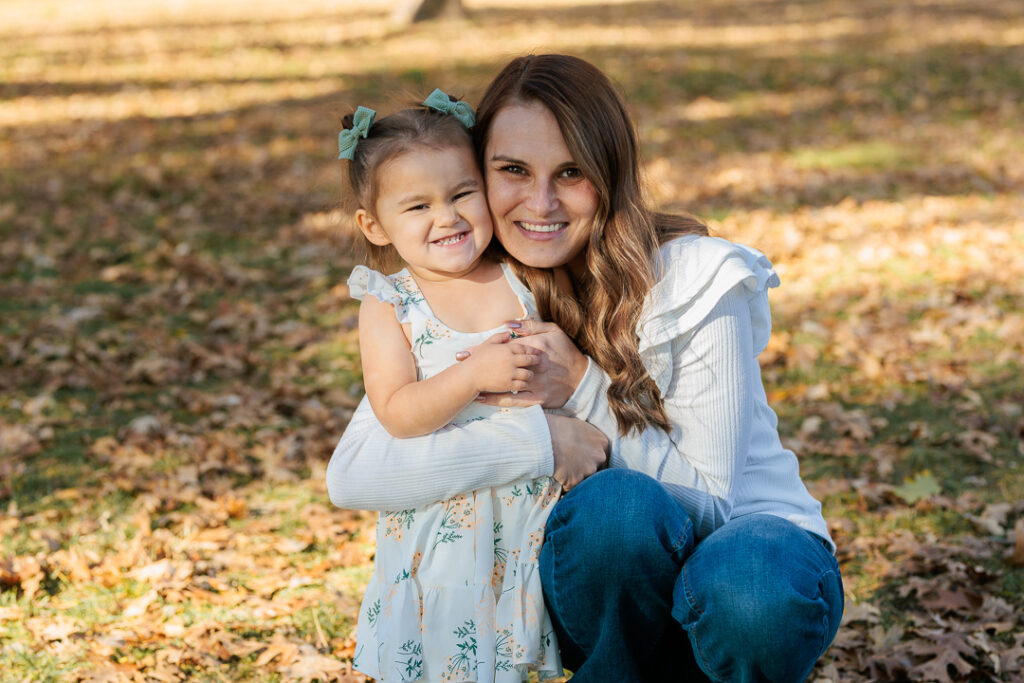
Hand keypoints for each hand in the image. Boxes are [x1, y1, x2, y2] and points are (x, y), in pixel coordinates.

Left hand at [457, 321, 588, 408]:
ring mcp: (535, 383)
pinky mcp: (538, 398)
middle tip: (460, 366)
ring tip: (467, 384)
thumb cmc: (567, 351)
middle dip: (480, 366)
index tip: (466, 352)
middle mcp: (533, 366)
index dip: (484, 350)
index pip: (504, 347)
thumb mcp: (553, 330)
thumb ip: (531, 325)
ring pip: (505, 384)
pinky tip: (484, 399)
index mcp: (535, 347)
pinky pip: (514, 400)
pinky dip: (498, 399)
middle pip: (501, 365)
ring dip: (486, 384)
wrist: (582, 377)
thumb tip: (508, 324)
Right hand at [460, 331, 539, 393]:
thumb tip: (509, 333)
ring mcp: (510, 373)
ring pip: (529, 374)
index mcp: (507, 349)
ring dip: (530, 374)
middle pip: (530, 360)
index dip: (532, 350)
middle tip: (539, 362)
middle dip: (536, 361)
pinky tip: (522, 382)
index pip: (525, 348)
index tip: (536, 352)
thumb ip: (499, 337)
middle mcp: (511, 360)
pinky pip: (523, 384)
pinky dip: (524, 383)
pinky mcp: (508, 384)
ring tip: (530, 374)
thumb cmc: (478, 359)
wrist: (470, 376)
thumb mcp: (488, 344)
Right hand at [546, 414, 607, 489]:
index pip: (601, 454)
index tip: (580, 456)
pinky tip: (557, 475)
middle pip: (596, 467)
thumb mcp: (578, 425)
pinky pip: (571, 486)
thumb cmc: (556, 426)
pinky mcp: (576, 481)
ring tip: (562, 468)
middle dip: (585, 467)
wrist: (542, 438)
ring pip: (585, 478)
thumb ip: (588, 436)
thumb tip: (585, 441)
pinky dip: (565, 484)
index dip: (590, 456)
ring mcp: (589, 470)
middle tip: (571, 463)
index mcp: (602, 441)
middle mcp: (599, 456)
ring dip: (576, 476)